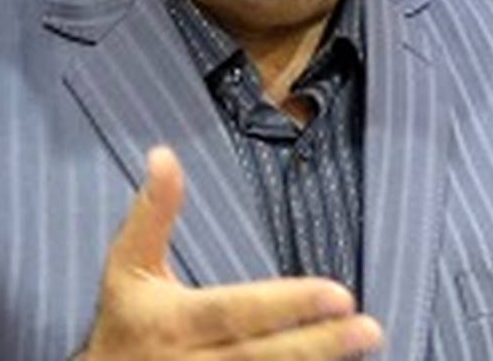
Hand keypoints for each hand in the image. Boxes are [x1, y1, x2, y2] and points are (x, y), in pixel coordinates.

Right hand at [80, 146, 382, 359]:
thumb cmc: (123, 320)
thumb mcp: (128, 265)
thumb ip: (152, 212)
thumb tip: (163, 153)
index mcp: (172, 322)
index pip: (236, 313)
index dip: (286, 306)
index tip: (340, 293)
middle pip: (262, 357)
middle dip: (318, 345)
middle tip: (369, 328)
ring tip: (366, 343)